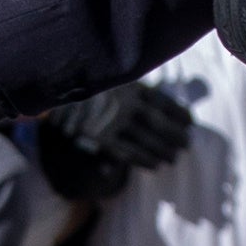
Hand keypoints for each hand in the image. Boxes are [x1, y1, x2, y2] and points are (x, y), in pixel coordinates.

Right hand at [26, 77, 197, 200]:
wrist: (55, 94)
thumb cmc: (91, 87)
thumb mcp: (116, 79)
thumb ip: (139, 89)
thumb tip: (172, 100)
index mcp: (130, 85)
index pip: (162, 102)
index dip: (179, 114)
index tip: (190, 123)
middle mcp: (124, 103)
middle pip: (157, 123)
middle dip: (175, 135)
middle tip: (186, 144)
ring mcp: (112, 122)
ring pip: (146, 140)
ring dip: (163, 150)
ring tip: (174, 157)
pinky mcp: (100, 139)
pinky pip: (128, 153)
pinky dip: (145, 160)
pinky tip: (155, 165)